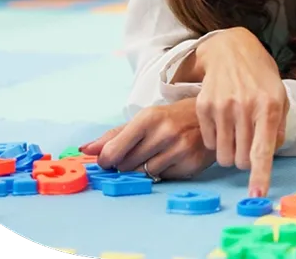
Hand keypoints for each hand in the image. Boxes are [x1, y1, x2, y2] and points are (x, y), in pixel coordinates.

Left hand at [79, 98, 215, 179]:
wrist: (208, 118)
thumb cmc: (171, 118)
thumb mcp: (144, 119)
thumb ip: (114, 135)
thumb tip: (86, 149)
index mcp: (149, 118)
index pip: (115, 149)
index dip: (106, 160)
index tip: (107, 161)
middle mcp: (165, 133)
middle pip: (127, 164)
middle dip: (126, 163)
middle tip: (138, 153)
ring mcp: (180, 149)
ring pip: (144, 173)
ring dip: (144, 169)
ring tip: (155, 155)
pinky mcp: (191, 164)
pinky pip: (163, 177)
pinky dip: (162, 172)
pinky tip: (170, 160)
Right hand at [194, 27, 287, 196]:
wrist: (232, 51)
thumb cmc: (261, 79)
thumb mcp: (280, 98)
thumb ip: (277, 129)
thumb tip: (266, 157)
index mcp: (269, 107)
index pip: (263, 150)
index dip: (260, 175)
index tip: (257, 194)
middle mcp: (244, 107)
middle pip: (241, 159)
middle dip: (245, 160)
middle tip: (248, 143)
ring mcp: (221, 106)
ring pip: (223, 155)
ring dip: (230, 152)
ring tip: (236, 133)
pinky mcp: (203, 106)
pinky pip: (208, 142)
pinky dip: (216, 140)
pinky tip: (223, 122)